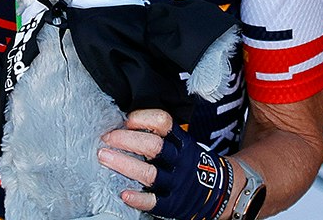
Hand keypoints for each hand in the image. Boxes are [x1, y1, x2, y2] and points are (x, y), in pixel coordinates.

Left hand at [99, 110, 231, 218]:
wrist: (218, 191)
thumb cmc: (190, 163)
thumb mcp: (182, 144)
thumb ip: (160, 136)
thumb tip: (125, 124)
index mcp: (181, 141)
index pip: (164, 123)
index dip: (144, 119)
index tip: (127, 119)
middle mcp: (179, 160)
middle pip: (153, 146)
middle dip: (126, 140)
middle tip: (107, 137)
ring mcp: (176, 182)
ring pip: (149, 173)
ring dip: (124, 164)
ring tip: (104, 157)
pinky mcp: (173, 204)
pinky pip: (154, 201)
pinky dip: (138, 198)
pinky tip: (124, 193)